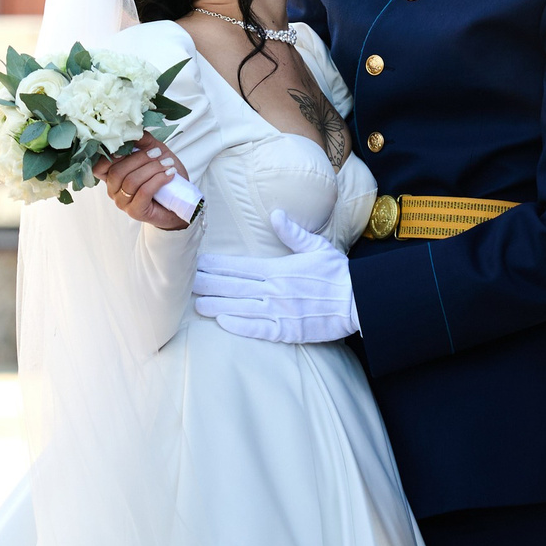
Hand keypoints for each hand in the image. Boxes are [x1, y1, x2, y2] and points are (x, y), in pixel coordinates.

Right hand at [94, 134, 192, 230]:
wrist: (180, 201)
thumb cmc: (164, 176)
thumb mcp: (154, 152)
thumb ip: (143, 141)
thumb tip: (134, 128)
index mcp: (112, 176)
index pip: (98, 167)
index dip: (109, 155)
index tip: (129, 145)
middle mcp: (113, 190)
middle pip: (117, 171)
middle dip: (140, 159)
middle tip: (158, 152)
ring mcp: (123, 203)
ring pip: (131, 181)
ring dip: (152, 169)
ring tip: (167, 164)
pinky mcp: (136, 212)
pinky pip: (144, 192)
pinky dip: (158, 179)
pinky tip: (169, 174)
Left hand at [192, 211, 357, 342]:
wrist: (359, 300)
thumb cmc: (338, 273)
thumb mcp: (317, 246)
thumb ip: (292, 233)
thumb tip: (275, 214)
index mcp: (280, 269)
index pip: (240, 266)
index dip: (217, 266)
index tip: (197, 264)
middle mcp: (275, 290)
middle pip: (235, 287)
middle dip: (209, 285)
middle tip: (186, 284)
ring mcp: (280, 311)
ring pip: (242, 308)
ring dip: (218, 305)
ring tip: (197, 304)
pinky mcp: (288, 331)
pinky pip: (259, 329)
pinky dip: (240, 326)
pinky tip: (223, 322)